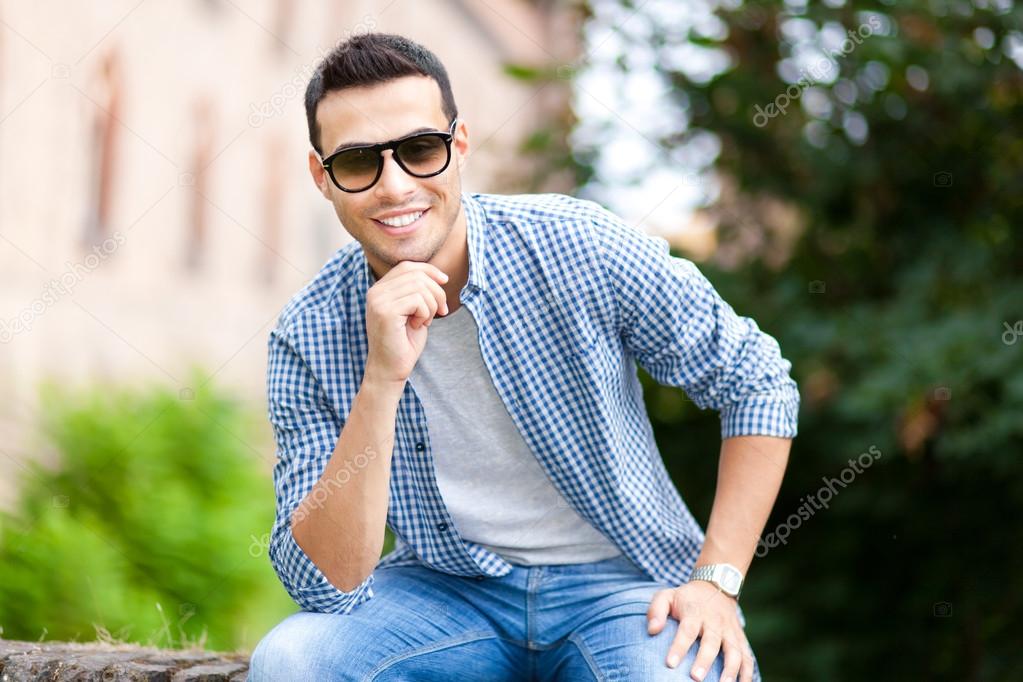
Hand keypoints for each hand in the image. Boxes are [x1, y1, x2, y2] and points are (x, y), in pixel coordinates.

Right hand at [364, 260, 448, 384]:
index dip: (429, 270)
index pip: (406, 266)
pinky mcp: (385, 311)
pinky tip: (416, 326)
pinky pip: (418, 300)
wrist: (390, 370)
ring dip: (431, 305)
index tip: (445, 281)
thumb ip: (419, 291)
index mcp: (379, 289)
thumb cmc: (404, 343)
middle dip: (436, 292)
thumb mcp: (414, 311)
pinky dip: (426, 314)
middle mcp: (375, 291)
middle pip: (416, 274)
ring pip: (420, 286)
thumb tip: (440, 275)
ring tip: (424, 321)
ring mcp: (378, 300)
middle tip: (440, 312)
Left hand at [646, 580, 754, 681]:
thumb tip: (652, 630)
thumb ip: (656, 611)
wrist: (716, 587)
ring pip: (734, 651)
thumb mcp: (667, 596)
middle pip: (711, 642)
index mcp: (694, 612)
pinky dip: (748, 673)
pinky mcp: (740, 638)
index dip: (679, 647)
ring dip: (730, 670)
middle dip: (704, 661)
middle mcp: (715, 622)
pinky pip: (747, 657)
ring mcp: (730, 631)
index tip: (670, 663)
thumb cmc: (686, 598)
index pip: (687, 630)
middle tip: (696, 678)